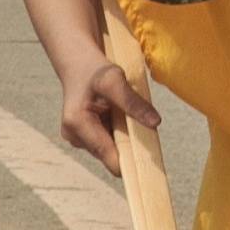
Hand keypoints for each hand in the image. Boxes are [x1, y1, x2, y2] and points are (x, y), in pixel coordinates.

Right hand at [56, 59, 159, 175]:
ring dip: (124, 139)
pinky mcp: (85, 139)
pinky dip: (119, 135)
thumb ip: (133, 102)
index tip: (151, 163)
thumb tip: (155, 123)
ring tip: (122, 116)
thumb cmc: (96, 70)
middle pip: (111, 156)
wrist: (80, 66)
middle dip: (128, 145)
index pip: (108, 156)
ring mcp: (78, 139)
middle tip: (138, 125)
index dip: (131, 162)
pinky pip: (109, 144)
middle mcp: (74, 136)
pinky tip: (118, 119)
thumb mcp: (115, 80)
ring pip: (111, 151)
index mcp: (76, 124)